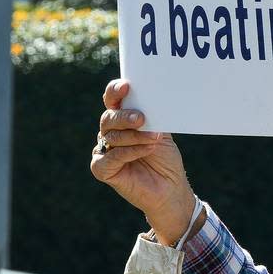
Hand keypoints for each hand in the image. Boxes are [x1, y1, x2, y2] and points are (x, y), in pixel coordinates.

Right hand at [89, 79, 198, 244]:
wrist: (170, 187)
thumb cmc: (165, 157)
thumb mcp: (161, 131)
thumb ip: (152, 116)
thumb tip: (148, 100)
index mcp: (123, 118)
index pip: (112, 99)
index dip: (115, 91)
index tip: (126, 86)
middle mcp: (111, 132)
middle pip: (109, 117)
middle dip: (125, 116)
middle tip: (141, 118)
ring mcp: (104, 150)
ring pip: (111, 136)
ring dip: (134, 137)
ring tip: (154, 139)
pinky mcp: (102, 169)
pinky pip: (109, 158)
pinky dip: (128, 152)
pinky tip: (145, 151)